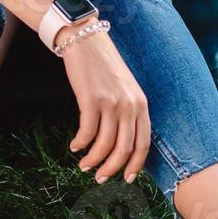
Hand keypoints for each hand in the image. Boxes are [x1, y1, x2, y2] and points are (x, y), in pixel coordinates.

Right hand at [60, 28, 150, 183]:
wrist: (85, 39)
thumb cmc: (103, 65)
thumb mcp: (125, 88)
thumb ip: (127, 111)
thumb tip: (120, 142)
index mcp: (141, 104)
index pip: (143, 144)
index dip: (134, 165)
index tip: (125, 179)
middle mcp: (130, 105)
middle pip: (124, 149)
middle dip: (112, 168)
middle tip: (99, 178)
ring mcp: (111, 102)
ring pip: (105, 145)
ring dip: (94, 160)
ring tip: (84, 166)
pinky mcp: (91, 99)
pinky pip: (87, 132)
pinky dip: (80, 144)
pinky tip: (74, 146)